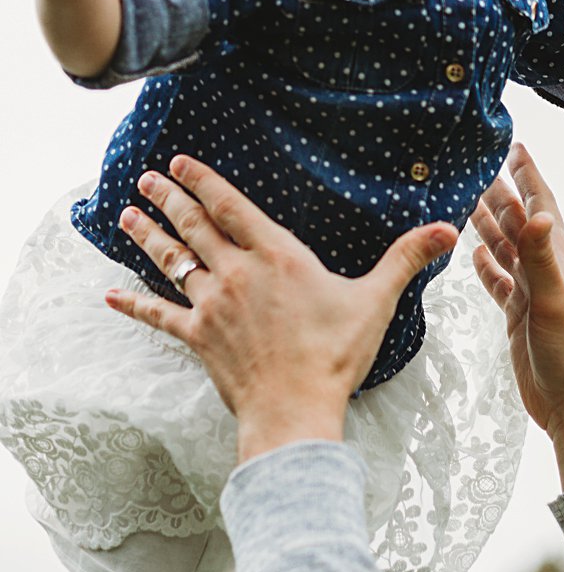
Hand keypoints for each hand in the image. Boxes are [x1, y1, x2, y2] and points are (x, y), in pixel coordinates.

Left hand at [103, 156, 456, 458]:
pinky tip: (109, 293)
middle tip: (146, 178)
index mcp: (278, 256)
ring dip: (147, 236)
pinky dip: (133, 303)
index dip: (204, 181)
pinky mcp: (198, 337)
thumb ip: (406, 258)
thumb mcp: (376, 300)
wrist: (295, 408)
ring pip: (172, 261)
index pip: (232, 208)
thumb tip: (447, 228)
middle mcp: (237, 273)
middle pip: (195, 227)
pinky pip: (158, 315)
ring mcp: (212, 305)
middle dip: (168, 199)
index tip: (179, 162)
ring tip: (125, 215)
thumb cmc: (336, 353)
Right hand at [470, 144, 563, 487]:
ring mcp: (532, 290)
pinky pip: (500, 281)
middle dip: (500, 191)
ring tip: (469, 199)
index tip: (514, 145)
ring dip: (490, 223)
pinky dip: (487, 264)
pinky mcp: (520, 314)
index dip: (527, 174)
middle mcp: (546, 267)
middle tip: (479, 163)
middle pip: (518, 219)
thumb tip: (539, 212)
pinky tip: (475, 254)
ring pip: (507, 247)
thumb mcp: (552, 298)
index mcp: (557, 255)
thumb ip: (542, 256)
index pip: (540, 203)